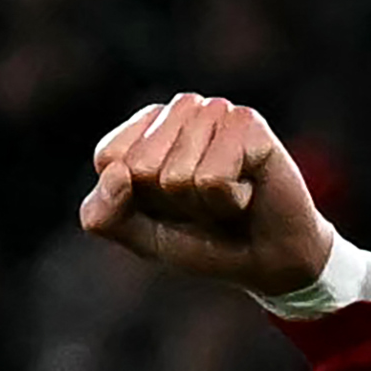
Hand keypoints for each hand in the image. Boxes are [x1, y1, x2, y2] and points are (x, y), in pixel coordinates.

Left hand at [78, 95, 336, 295]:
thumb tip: (116, 173)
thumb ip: (105, 215)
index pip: (109, 158)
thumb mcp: (141, 236)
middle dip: (168, 202)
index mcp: (146, 129)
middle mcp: (181, 111)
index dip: (132, 198)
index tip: (164, 205)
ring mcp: (217, 111)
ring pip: (177, 174)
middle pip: (140, 166)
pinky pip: (212, 179)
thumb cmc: (202, 240)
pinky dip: (226, 201)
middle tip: (200, 203)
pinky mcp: (249, 123)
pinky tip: (246, 191)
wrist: (265, 259)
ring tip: (225, 197)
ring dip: (200, 204)